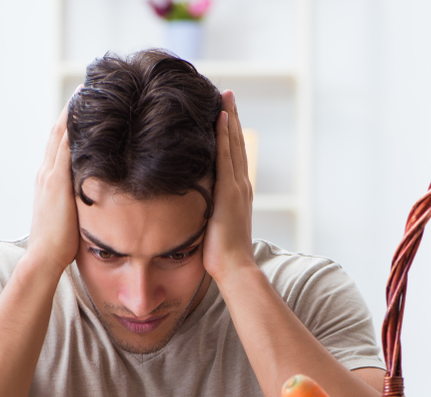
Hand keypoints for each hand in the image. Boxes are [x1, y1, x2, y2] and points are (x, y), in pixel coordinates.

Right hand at [25, 97, 79, 278]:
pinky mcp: (56, 181)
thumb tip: (97, 199)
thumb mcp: (71, 216)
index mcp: (48, 181)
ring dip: (71, 112)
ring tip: (86, 90)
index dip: (68, 125)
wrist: (44, 258)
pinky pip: (64, 147)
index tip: (81, 106)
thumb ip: (80, 202)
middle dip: (70, 110)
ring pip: (59, 135)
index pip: (58, 145)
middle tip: (85, 87)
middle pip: (57, 133)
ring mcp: (49, 175)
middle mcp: (46, 173)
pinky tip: (82, 112)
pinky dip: (71, 128)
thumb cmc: (60, 246)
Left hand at [202, 90, 255, 282]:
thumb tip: (189, 211)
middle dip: (232, 119)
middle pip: (236, 145)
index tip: (224, 115)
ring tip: (225, 97)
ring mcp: (237, 187)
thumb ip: (204, 215)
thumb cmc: (220, 257)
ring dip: (230, 119)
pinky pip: (226, 156)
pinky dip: (225, 135)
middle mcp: (241, 186)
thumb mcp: (210, 229)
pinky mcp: (230, 190)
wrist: (234, 267)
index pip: (233, 158)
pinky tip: (220, 117)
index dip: (229, 135)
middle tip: (227, 96)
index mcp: (237, 195)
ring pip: (234, 145)